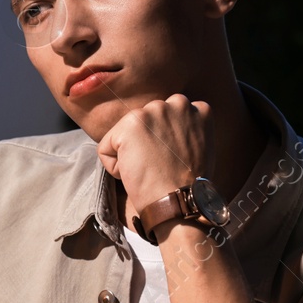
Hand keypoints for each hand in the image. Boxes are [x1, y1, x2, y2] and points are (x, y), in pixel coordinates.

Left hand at [95, 94, 214, 212]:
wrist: (179, 200)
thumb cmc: (188, 185)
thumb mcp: (197, 147)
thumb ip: (184, 130)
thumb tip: (164, 133)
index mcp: (196, 108)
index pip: (164, 119)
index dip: (163, 143)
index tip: (171, 159)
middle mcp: (177, 102)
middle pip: (143, 123)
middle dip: (145, 143)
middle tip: (159, 165)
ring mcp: (154, 111)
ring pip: (124, 134)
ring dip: (130, 153)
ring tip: (150, 169)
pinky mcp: (130, 124)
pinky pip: (106, 147)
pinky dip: (114, 167)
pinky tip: (136, 174)